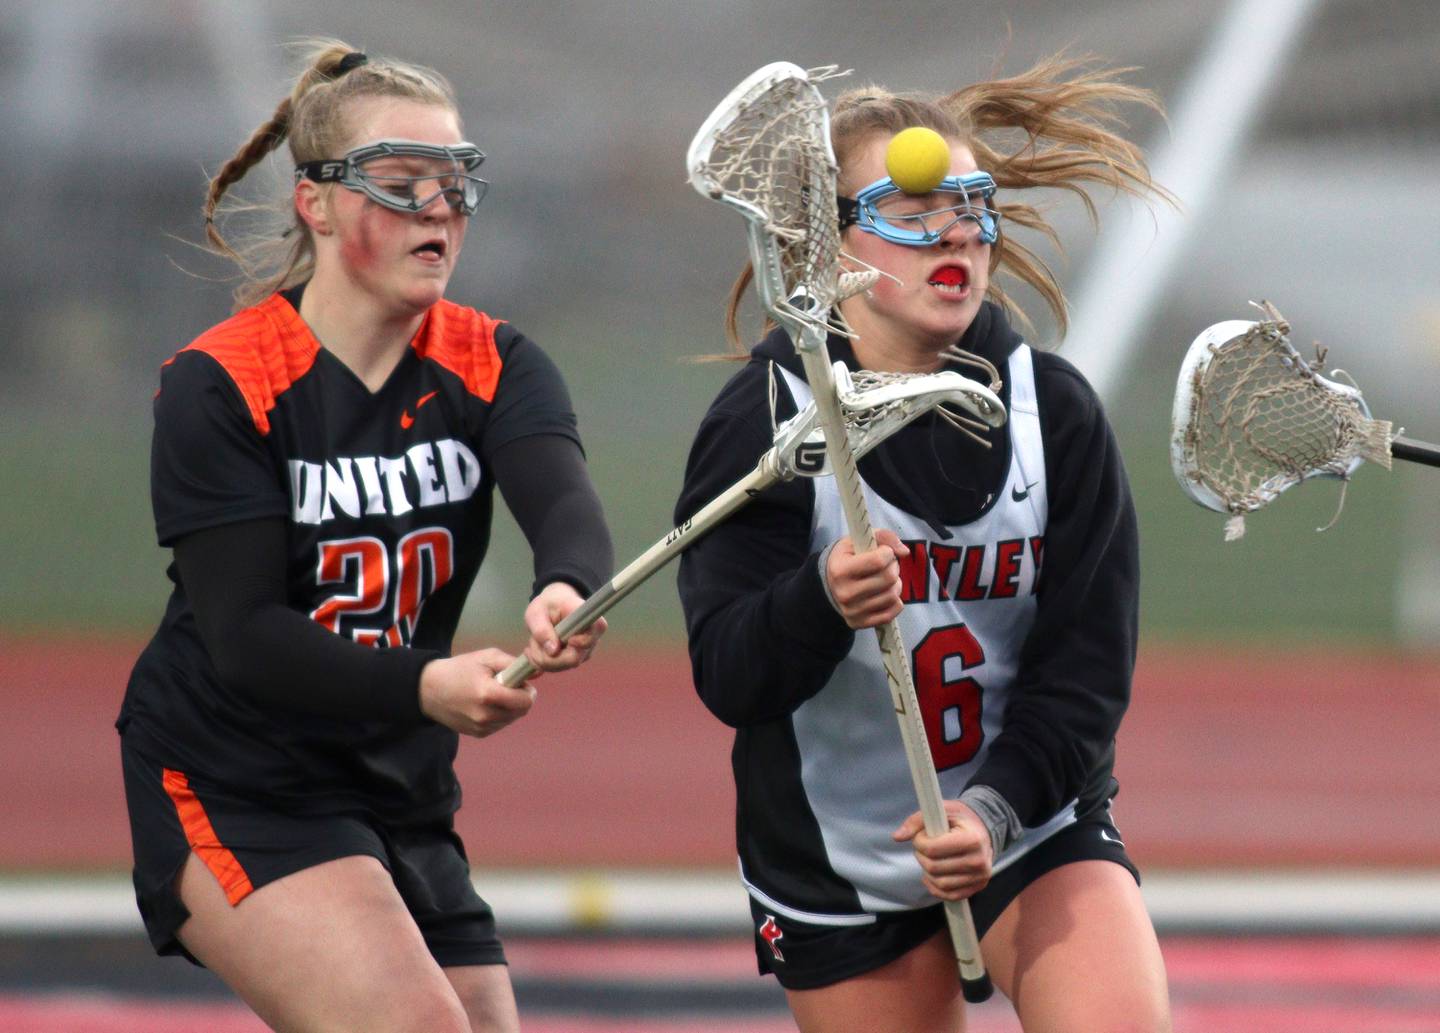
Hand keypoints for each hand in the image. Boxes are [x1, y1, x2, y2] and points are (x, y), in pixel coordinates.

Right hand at [418, 649, 535, 737]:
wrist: (429, 690)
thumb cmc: (460, 669)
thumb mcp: (486, 657)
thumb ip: (513, 664)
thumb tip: (538, 672)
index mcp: (488, 694)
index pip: (526, 701)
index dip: (527, 690)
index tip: (519, 681)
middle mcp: (486, 716)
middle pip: (522, 711)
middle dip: (520, 697)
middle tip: (506, 685)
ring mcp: (481, 728)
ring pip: (512, 718)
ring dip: (510, 706)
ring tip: (493, 694)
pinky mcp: (478, 734)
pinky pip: (501, 724)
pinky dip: (500, 714)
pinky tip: (485, 704)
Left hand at [522, 582, 606, 674]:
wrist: (553, 606)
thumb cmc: (547, 605)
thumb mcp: (537, 612)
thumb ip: (542, 630)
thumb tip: (552, 652)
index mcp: (588, 618)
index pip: (592, 637)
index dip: (578, 643)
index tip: (565, 639)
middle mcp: (591, 637)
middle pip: (573, 659)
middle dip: (547, 656)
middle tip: (532, 643)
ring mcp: (584, 651)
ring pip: (562, 666)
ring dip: (542, 657)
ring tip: (534, 641)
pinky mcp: (576, 659)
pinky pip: (558, 668)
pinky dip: (543, 661)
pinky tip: (538, 648)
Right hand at [825, 529, 910, 629]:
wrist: (830, 584)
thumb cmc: (847, 558)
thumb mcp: (858, 540)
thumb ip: (884, 537)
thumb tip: (904, 552)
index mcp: (840, 570)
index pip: (878, 561)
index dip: (887, 553)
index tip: (883, 552)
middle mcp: (845, 593)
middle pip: (888, 578)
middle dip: (893, 568)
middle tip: (888, 565)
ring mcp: (852, 611)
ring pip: (892, 596)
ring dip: (896, 584)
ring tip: (886, 579)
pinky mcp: (859, 623)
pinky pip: (891, 613)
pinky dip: (895, 602)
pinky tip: (886, 593)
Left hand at [892, 800, 993, 901]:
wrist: (984, 829)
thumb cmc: (961, 819)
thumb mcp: (941, 811)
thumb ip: (917, 821)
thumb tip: (897, 836)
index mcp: (971, 840)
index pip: (933, 849)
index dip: (919, 842)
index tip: (920, 835)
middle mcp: (979, 861)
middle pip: (934, 868)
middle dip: (921, 856)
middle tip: (923, 847)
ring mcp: (980, 876)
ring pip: (940, 884)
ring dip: (927, 872)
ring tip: (930, 858)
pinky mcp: (978, 886)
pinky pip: (950, 896)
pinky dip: (936, 887)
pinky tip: (932, 875)